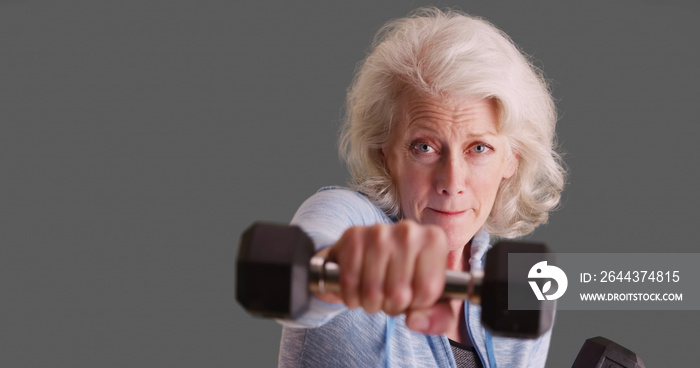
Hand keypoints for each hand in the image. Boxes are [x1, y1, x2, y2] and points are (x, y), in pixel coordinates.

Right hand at [315, 220, 457, 333]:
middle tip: (390, 294)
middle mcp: (409, 230)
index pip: (427, 291)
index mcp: (434, 241)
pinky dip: (351, 296)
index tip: (413, 293)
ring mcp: (379, 231)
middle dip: (391, 306)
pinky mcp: (353, 236)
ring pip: (372, 292)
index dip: (416, 304)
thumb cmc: (407, 278)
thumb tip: (414, 321)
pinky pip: (350, 283)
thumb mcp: (434, 301)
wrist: (369, 255)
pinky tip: (357, 288)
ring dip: (370, 303)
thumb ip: (439, 318)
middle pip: (398, 294)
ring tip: (375, 292)